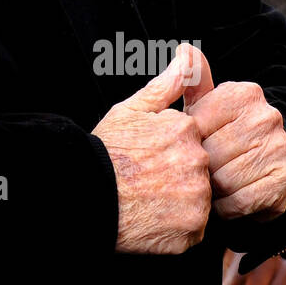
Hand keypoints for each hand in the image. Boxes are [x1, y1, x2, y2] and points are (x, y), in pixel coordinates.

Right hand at [92, 43, 212, 254]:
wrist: (86, 195)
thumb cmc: (106, 151)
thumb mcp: (131, 109)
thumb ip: (166, 85)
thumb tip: (188, 54)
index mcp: (186, 130)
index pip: (192, 141)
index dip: (169, 149)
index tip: (148, 157)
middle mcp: (197, 162)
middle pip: (197, 169)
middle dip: (178, 174)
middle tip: (147, 179)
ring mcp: (197, 198)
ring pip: (199, 199)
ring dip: (180, 201)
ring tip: (149, 199)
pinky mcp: (192, 230)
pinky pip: (195, 228)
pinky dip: (178, 226)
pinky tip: (154, 217)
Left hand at [184, 79, 285, 221]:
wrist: (262, 169)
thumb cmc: (218, 134)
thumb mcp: (201, 106)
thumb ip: (191, 80)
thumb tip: (185, 49)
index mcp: (244, 93)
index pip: (195, 125)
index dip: (186, 143)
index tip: (187, 147)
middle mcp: (267, 115)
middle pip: (209, 154)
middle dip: (198, 168)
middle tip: (198, 172)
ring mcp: (281, 146)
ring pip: (224, 180)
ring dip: (212, 191)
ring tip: (211, 186)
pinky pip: (242, 201)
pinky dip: (228, 208)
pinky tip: (226, 201)